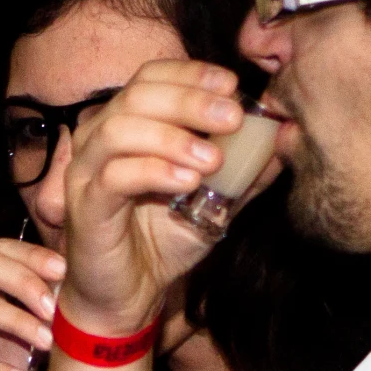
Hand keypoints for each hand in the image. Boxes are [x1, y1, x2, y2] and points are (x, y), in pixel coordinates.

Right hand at [59, 60, 246, 331]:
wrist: (127, 296)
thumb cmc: (161, 241)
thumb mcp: (214, 202)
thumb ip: (245, 171)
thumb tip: (286, 135)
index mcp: (127, 125)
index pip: (151, 77)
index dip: (191, 74)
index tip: (232, 86)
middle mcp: (99, 139)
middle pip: (138, 95)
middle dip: (190, 100)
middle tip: (232, 118)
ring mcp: (86, 171)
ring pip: (121, 129)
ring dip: (173, 137)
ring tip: (212, 159)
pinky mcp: (84, 206)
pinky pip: (114, 176)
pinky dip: (155, 172)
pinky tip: (187, 182)